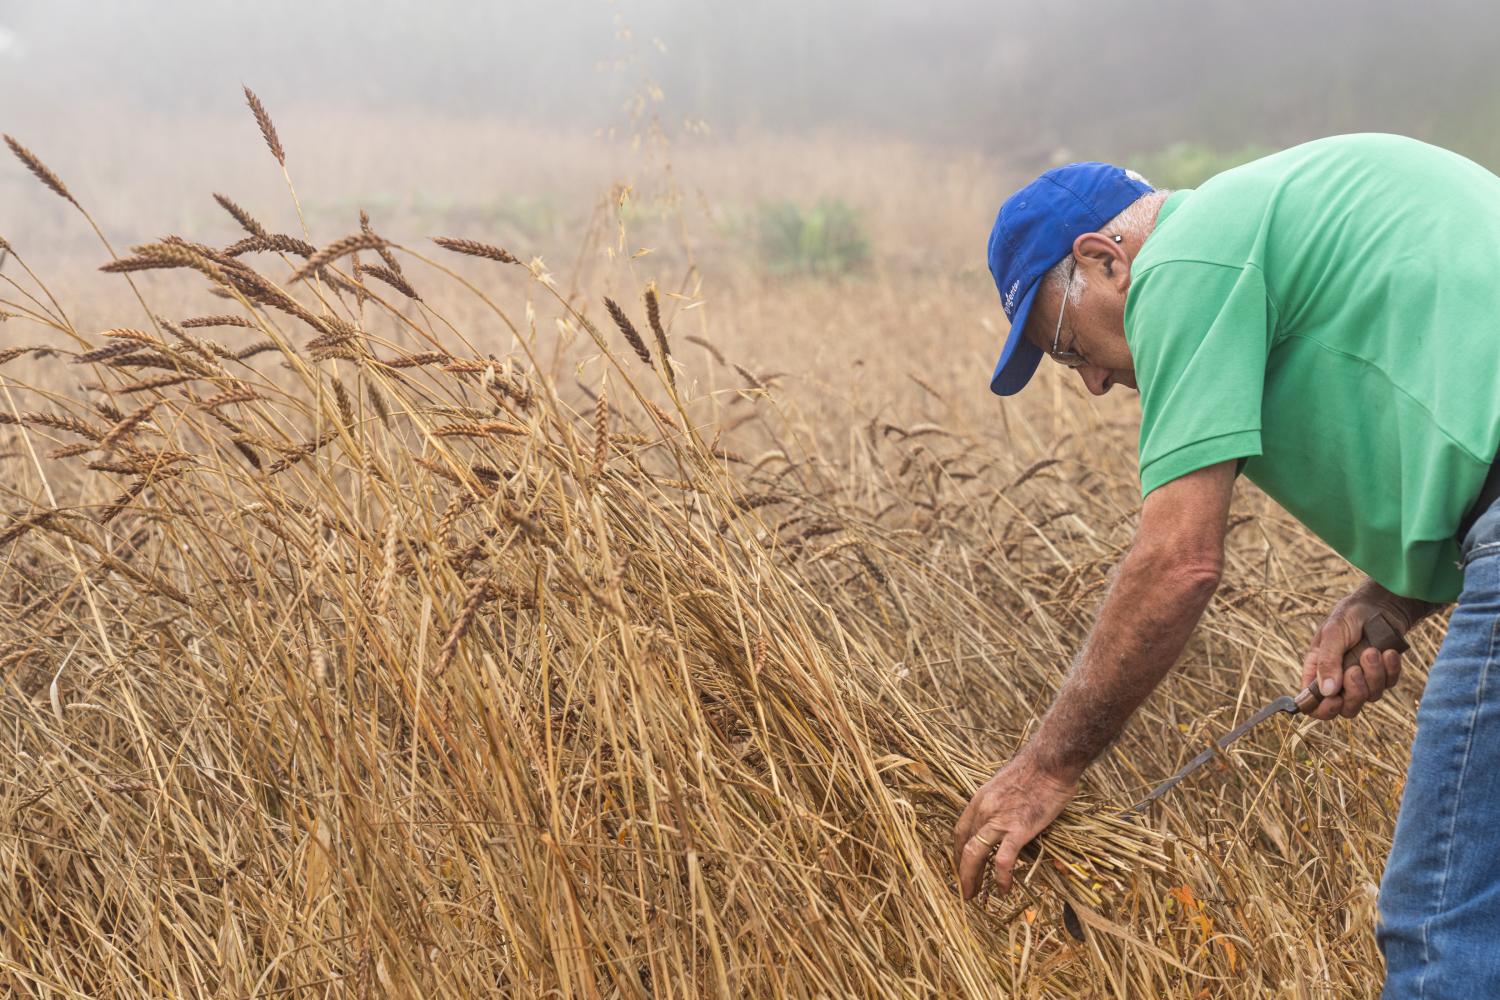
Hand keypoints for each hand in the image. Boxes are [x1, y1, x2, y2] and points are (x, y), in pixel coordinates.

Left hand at [952, 754, 1076, 899]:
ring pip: (975, 855)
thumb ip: (1000, 802)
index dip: (958, 851)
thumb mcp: (1007, 783)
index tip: (960, 865)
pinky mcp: (1019, 830)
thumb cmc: (1036, 769)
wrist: (1051, 761)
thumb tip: (1005, 816)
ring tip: (973, 896)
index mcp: (980, 799)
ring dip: (971, 878)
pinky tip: (1004, 889)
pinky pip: (1003, 860)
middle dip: (961, 870)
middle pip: (964, 845)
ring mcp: (1000, 820)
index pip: (961, 830)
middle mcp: (984, 810)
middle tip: (964, 890)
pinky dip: (1001, 877)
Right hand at [1301, 590, 1410, 720]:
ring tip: (1372, 651)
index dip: (1322, 709)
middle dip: (1353, 692)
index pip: (1313, 703)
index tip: (1334, 700)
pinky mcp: (1383, 675)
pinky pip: (1389, 684)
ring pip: (1369, 697)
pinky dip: (1390, 670)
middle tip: (1355, 670)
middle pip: (1345, 708)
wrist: (1380, 604)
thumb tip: (1326, 692)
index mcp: (1318, 670)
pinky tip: (1388, 652)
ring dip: (1372, 675)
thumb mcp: (1333, 634)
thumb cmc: (1349, 615)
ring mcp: (1363, 679)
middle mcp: (1339, 679)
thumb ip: (1327, 662)